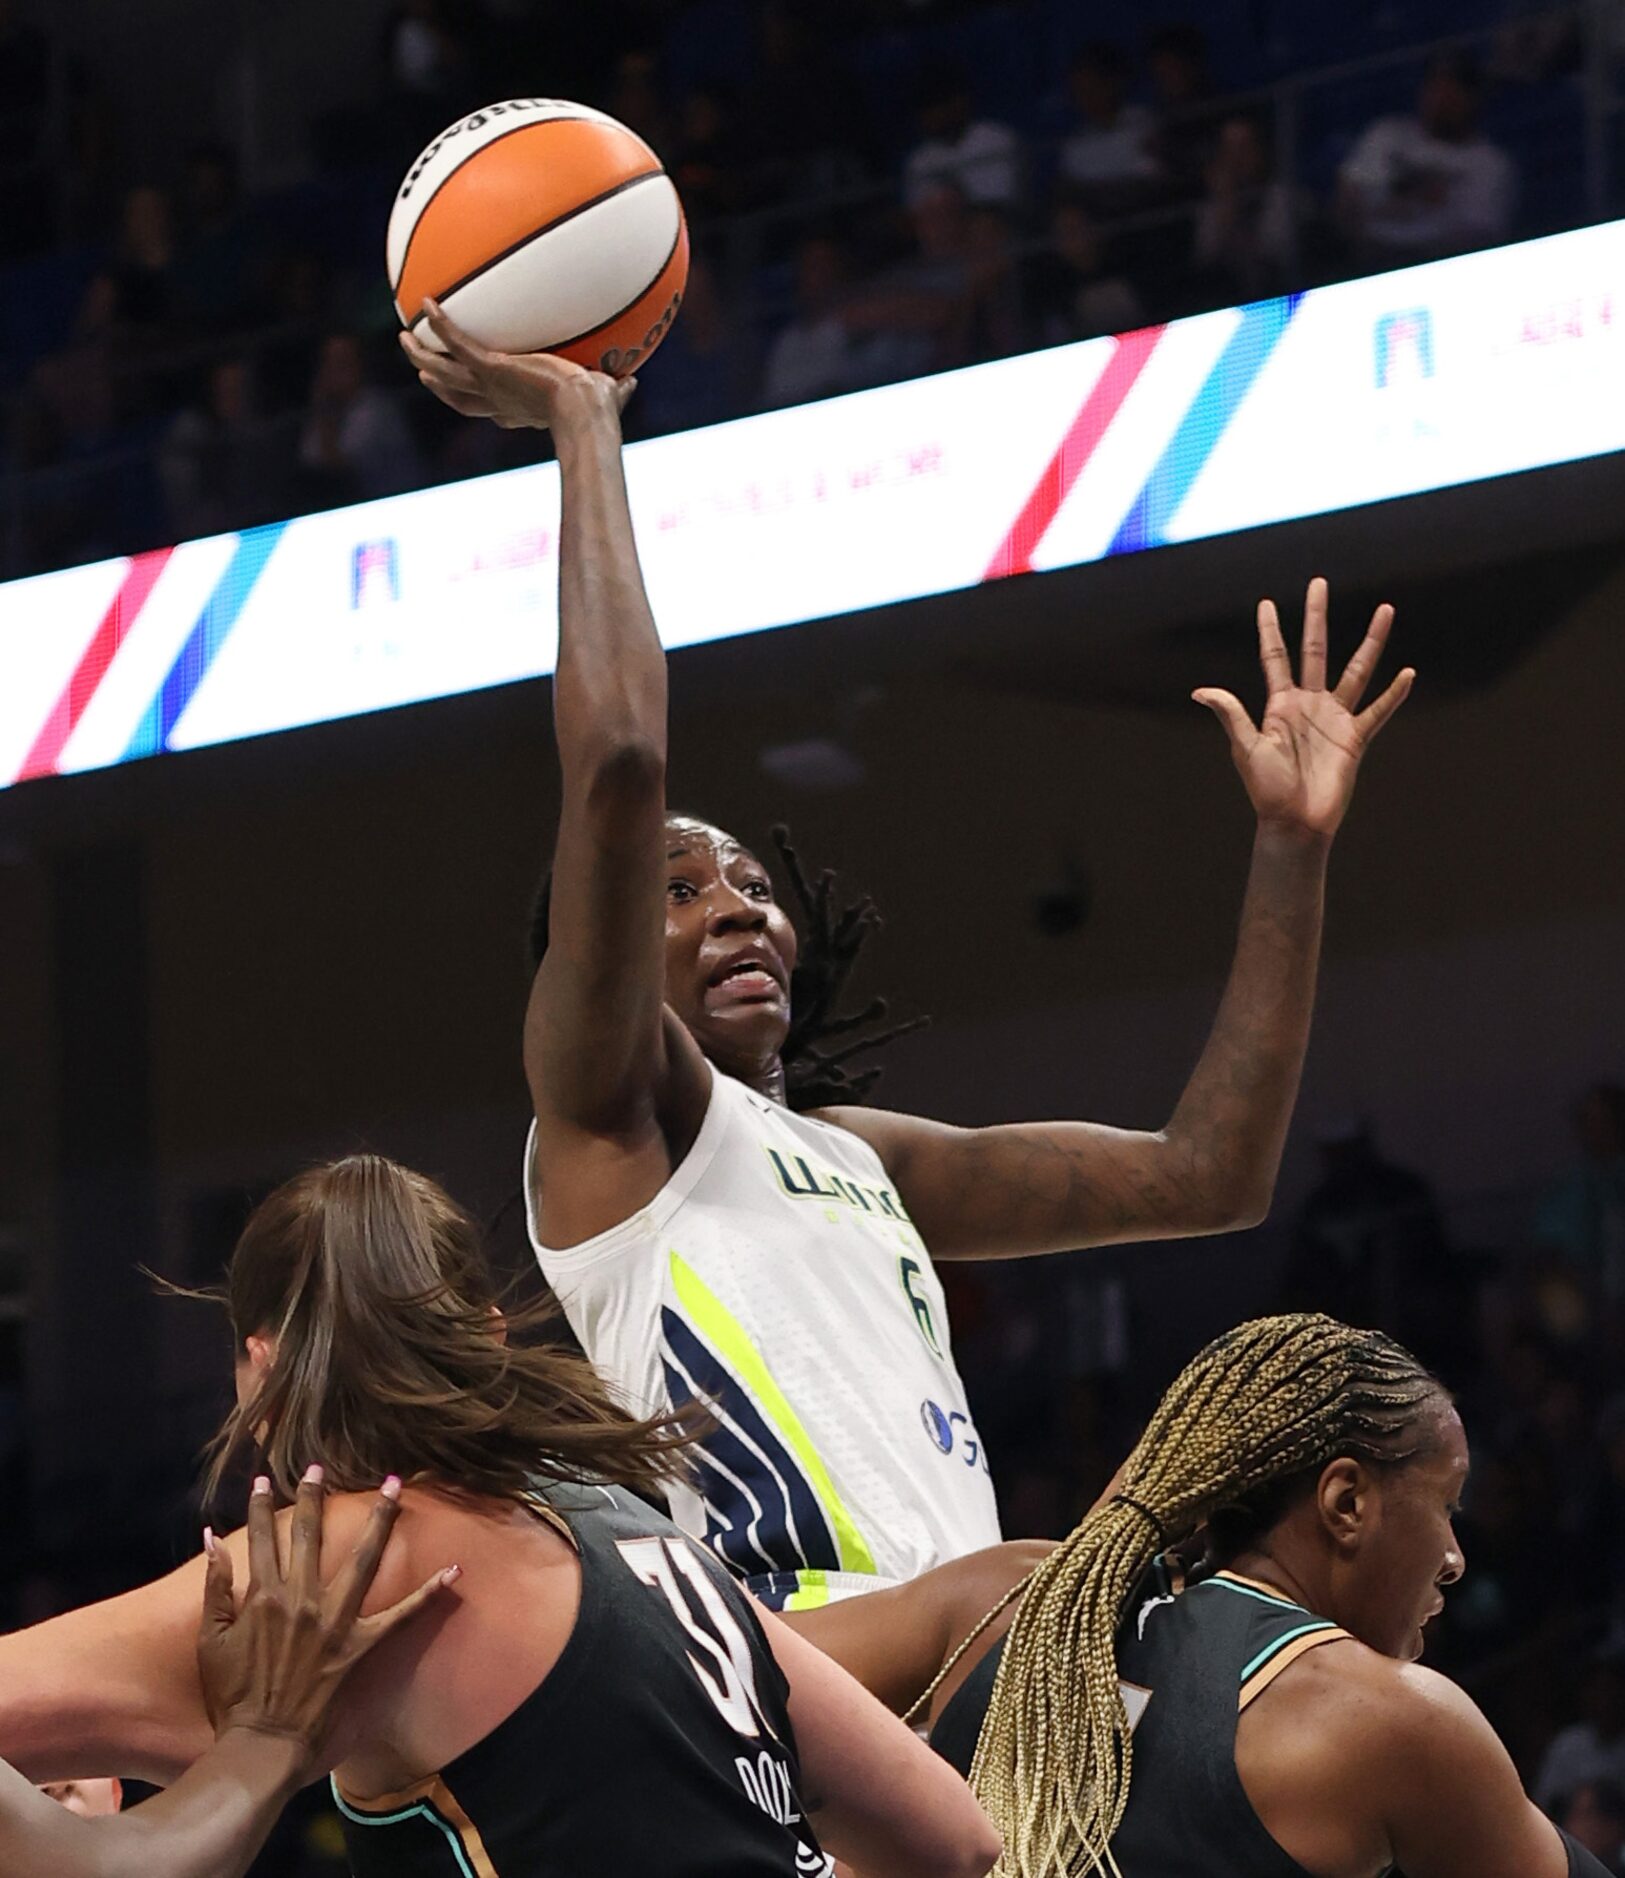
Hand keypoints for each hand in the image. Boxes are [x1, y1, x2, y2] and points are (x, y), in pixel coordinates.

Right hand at [197, 1469, 456, 1763]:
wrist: (261, 1743)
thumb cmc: (232, 1696)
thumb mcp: (210, 1641)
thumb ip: (214, 1587)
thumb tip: (210, 1539)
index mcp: (264, 1598)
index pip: (262, 1541)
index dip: (262, 1509)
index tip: (264, 1481)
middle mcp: (302, 1601)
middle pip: (310, 1537)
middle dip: (315, 1498)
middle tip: (319, 1466)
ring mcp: (335, 1622)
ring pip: (364, 1558)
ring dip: (380, 1519)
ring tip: (394, 1485)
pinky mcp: (361, 1646)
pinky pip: (403, 1615)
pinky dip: (429, 1593)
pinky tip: (454, 1570)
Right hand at [400, 299, 635, 432]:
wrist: (583, 412)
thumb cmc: (598, 411)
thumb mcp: (608, 395)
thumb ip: (616, 389)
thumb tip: (633, 381)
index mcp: (521, 410)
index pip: (493, 411)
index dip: (479, 404)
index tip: (472, 395)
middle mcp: (500, 401)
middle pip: (458, 397)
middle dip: (440, 384)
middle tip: (424, 372)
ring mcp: (491, 386)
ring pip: (444, 374)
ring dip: (423, 356)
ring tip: (406, 338)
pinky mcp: (490, 368)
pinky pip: (458, 342)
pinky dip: (442, 324)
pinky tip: (427, 302)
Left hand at [1194, 577, 1413, 839]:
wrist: (1295, 822)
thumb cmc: (1266, 789)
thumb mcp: (1246, 748)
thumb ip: (1232, 714)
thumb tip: (1200, 691)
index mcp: (1279, 704)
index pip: (1274, 657)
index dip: (1270, 630)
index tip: (1266, 603)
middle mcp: (1308, 704)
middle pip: (1315, 650)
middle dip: (1317, 617)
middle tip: (1319, 584)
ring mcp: (1334, 718)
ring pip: (1357, 670)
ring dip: (1371, 641)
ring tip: (1385, 610)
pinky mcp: (1355, 738)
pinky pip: (1378, 710)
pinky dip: (1394, 693)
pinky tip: (1408, 673)